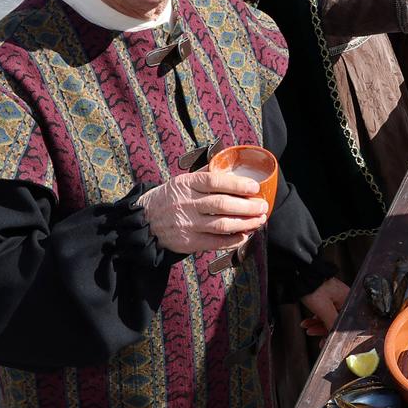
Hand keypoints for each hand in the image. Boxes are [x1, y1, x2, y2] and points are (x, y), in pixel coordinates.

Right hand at [139, 168, 268, 254]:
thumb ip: (204, 174)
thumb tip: (229, 165)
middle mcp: (187, 203)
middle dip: (247, 206)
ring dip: (245, 224)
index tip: (255, 188)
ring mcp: (187, 224)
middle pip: (222, 204)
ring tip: (259, 221)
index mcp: (186, 184)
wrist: (144, 221)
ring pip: (222, 224)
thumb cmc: (169, 198)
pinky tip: (244, 236)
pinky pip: (215, 243)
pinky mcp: (187, 242)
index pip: (215, 182)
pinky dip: (232, 240)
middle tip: (263, 206)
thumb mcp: (181, 181)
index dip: (238, 185)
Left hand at [299, 277, 349, 336]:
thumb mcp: (324, 309)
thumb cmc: (314, 286)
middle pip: (336, 320)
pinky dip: (314, 318)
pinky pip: (322, 311)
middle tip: (315, 336)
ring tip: (307, 328)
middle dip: (322, 329)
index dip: (335, 333)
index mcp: (348, 300)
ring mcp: (334, 298)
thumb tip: (336, 337)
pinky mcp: (325, 297)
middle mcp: (343, 299)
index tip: (327, 341)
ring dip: (316, 324)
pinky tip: (307, 322)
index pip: (345, 322)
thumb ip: (332, 324)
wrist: (301, 273)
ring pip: (327, 317)